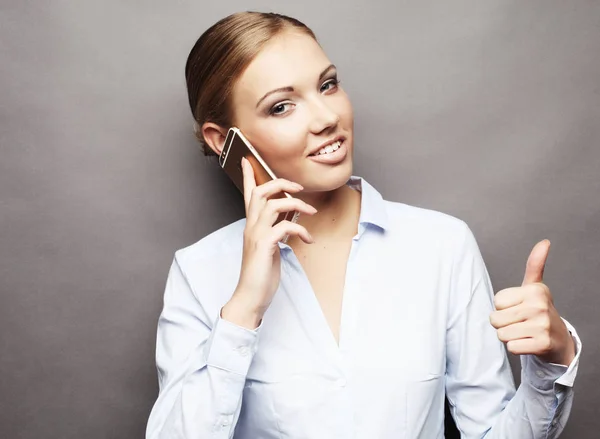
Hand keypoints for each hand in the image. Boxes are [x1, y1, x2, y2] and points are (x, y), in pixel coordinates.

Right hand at [221, 157, 316, 328]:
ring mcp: (256, 235)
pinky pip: (284, 227)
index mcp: (252, 225)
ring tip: (310, 211)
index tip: (247, 160)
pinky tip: (308, 238)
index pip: (248, 195)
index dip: (247, 176)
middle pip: (260, 192)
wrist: (251, 296)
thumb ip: (275, 229)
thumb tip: (289, 217)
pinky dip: (300, 229)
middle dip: (280, 183)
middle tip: (299, 187)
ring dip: (295, 204)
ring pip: (272, 205)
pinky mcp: (264, 246)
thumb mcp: (269, 246)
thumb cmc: (261, 273)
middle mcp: (251, 226)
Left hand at [489, 239, 575, 365]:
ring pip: (502, 334)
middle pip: (495, 319)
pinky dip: (516, 348)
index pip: (497, 302)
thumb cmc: (539, 311)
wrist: (558, 339)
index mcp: (534, 290)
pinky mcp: (542, 344)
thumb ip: (534, 265)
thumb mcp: (535, 287)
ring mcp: (542, 326)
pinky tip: (528, 343)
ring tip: (524, 332)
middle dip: (503, 324)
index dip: (503, 308)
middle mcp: (539, 306)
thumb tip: (545, 242)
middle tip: (520, 322)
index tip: (518, 308)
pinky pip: (511, 347)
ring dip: (509, 336)